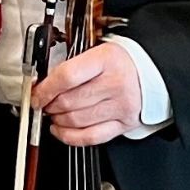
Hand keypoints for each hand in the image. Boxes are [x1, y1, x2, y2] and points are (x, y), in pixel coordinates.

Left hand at [30, 41, 144, 147]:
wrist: (153, 71)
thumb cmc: (121, 62)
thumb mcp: (97, 52)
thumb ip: (71, 66)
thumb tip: (42, 85)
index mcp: (106, 60)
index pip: (67, 76)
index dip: (45, 89)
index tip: (36, 93)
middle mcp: (115, 83)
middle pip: (69, 102)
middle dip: (49, 105)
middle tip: (44, 103)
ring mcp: (121, 106)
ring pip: (76, 121)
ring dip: (57, 120)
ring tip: (54, 113)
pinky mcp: (124, 123)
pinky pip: (90, 137)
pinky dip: (69, 136)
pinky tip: (60, 130)